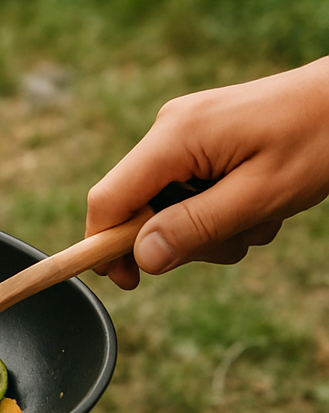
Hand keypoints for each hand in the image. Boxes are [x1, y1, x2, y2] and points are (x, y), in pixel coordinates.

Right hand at [87, 57, 328, 288]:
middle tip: (230, 240)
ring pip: (166, 208)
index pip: (108, 201)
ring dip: (208, 230)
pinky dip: (219, 212)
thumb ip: (195, 227)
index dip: (105, 247)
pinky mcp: (201, 142)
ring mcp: (184, 134)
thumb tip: (141, 258)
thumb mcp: (259, 196)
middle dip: (179, 239)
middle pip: (136, 210)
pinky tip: (256, 202)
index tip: (129, 282)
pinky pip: (188, 193)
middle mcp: (169, 130)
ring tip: (256, 218)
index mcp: (174, 137)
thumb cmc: (320, 138)